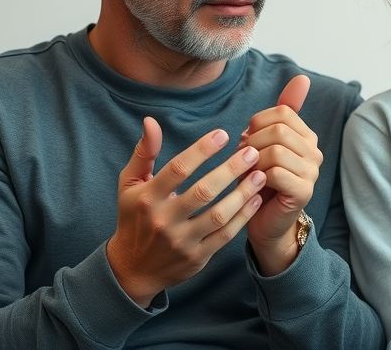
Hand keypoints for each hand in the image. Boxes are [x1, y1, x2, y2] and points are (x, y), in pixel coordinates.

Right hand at [106, 116, 266, 306]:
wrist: (133, 268)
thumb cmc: (134, 217)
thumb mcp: (130, 184)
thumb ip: (144, 152)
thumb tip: (151, 121)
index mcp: (148, 198)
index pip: (178, 169)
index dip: (201, 150)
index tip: (223, 134)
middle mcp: (164, 220)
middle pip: (203, 191)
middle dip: (230, 170)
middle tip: (251, 152)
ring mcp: (182, 241)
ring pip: (218, 215)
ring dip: (242, 193)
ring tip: (260, 174)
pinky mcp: (197, 257)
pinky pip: (225, 235)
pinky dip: (243, 216)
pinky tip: (256, 199)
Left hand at [241, 75, 320, 274]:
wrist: (265, 222)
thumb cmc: (261, 181)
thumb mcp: (267, 142)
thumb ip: (283, 111)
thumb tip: (302, 78)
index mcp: (307, 136)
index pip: (282, 112)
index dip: (257, 124)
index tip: (248, 141)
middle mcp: (315, 152)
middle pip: (279, 130)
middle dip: (253, 142)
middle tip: (243, 160)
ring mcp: (312, 173)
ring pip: (276, 150)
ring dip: (253, 161)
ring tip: (247, 172)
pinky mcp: (303, 192)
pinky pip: (276, 173)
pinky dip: (258, 177)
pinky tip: (254, 185)